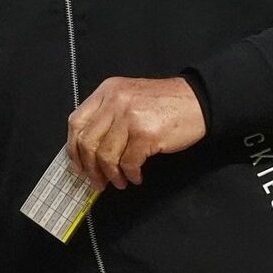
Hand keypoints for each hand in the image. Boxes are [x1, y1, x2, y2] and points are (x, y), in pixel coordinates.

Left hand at [66, 76, 206, 189]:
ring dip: (111, 175)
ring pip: (106, 155)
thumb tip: (87, 150)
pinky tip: (136, 177)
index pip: (76, 121)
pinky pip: (128, 162)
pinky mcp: (146, 133)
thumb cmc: (164, 103)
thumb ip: (107, 116)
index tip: (78, 166)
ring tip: (119, 182)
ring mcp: (130, 116)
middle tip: (98, 182)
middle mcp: (115, 100)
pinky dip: (130, 174)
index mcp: (107, 91)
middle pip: (88, 141)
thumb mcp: (129, 98)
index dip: (73, 148)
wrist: (198, 100)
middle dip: (90, 168)